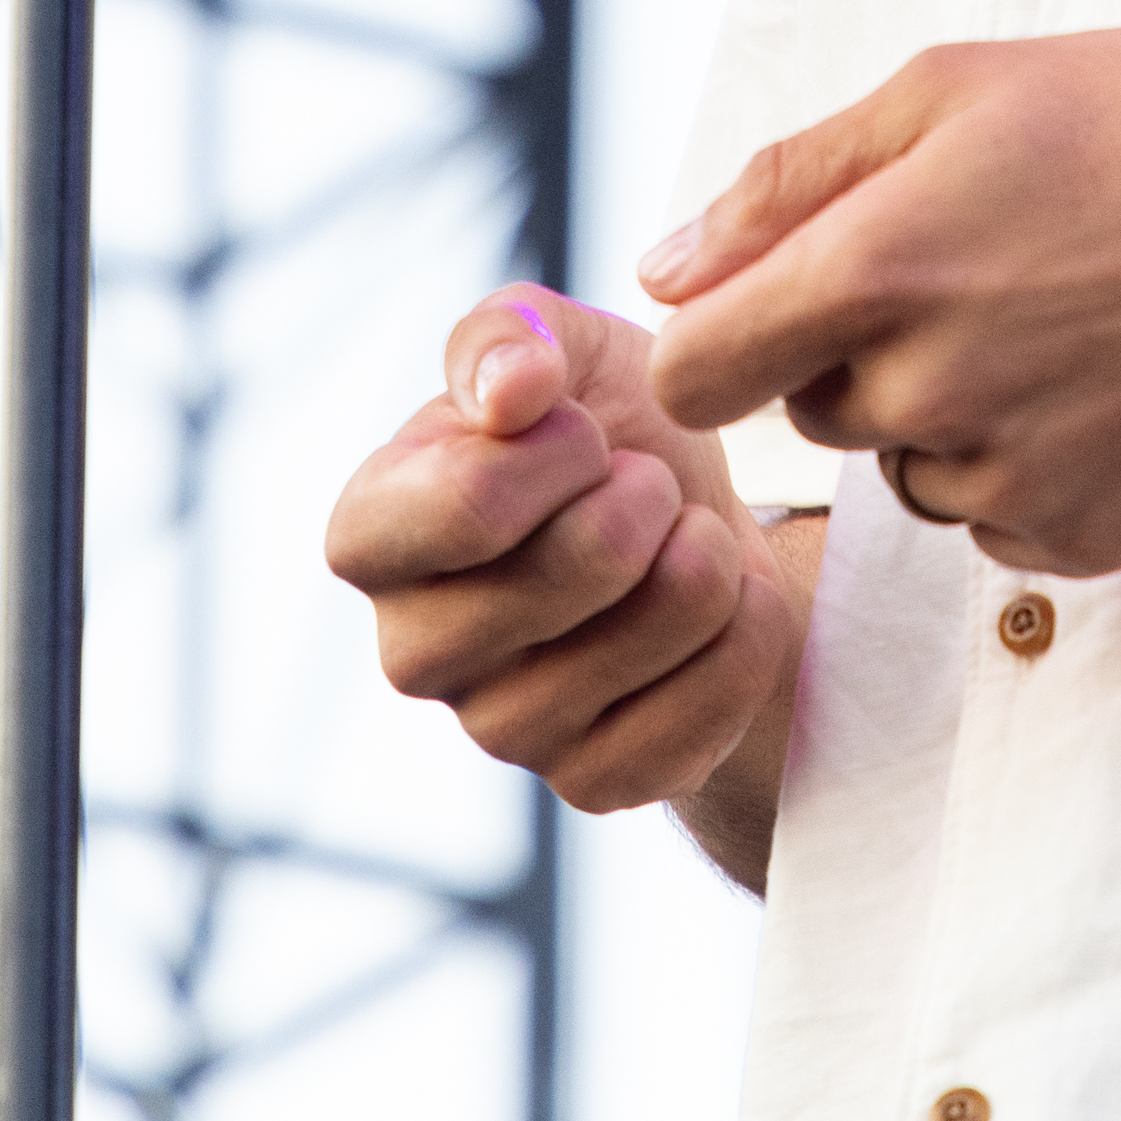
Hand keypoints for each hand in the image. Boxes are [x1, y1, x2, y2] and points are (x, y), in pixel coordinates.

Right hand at [325, 287, 803, 817]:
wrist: (693, 520)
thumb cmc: (603, 424)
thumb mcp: (559, 344)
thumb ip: (510, 335)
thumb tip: (510, 391)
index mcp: (373, 532)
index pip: (467, 506)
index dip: (562, 451)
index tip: (585, 432)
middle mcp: (413, 650)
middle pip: (571, 570)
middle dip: (646, 496)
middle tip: (647, 482)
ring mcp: (501, 731)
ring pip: (649, 632)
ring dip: (704, 556)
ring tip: (685, 533)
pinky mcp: (593, 785)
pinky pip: (701, 712)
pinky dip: (747, 632)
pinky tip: (727, 601)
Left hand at [643, 27, 1120, 577]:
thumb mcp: (951, 87)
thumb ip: (787, 181)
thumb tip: (663, 272)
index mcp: (876, 267)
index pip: (694, 375)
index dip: (712, 344)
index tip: (763, 315)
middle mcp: (928, 391)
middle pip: (811, 412)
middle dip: (859, 350)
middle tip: (980, 263)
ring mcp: (1010, 479)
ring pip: (908, 466)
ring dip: (946, 410)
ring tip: (1059, 313)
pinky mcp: (1086, 538)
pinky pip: (994, 520)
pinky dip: (1026, 463)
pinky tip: (1104, 379)